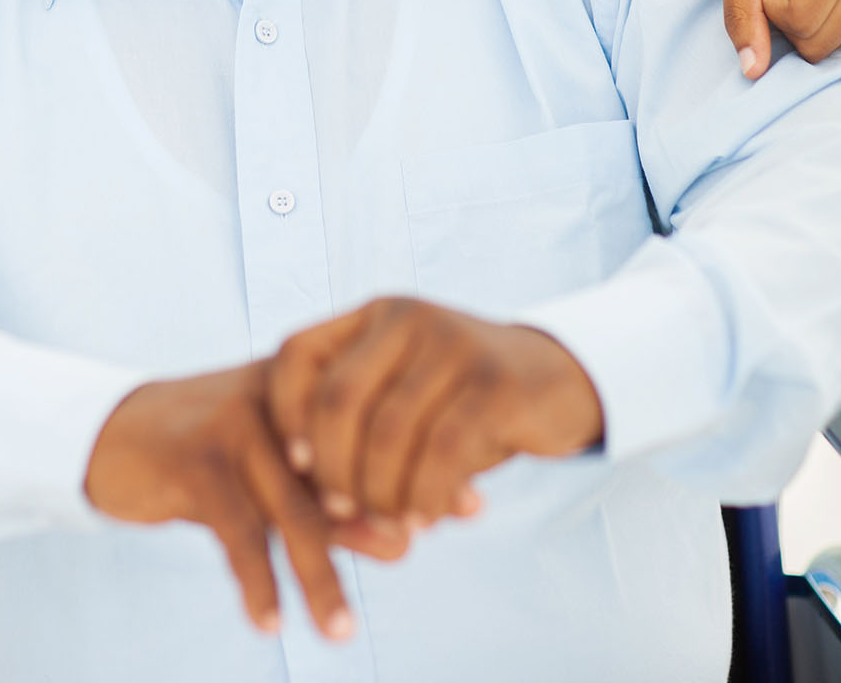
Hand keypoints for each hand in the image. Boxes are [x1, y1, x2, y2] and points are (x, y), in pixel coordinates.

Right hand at [85, 360, 409, 639]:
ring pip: (294, 509)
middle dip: (386, 512)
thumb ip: (337, 505)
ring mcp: (236, 427)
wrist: (117, 435)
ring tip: (342, 632)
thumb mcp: (278, 475)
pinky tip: (269, 622)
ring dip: (320, 574)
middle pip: (344, 468)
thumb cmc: (214, 459)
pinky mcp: (196, 461)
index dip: (420, 470)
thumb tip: (408, 545)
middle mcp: (277, 399)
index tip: (469, 507)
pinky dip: (256, 581)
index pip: (376, 432)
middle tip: (420, 548)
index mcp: (307, 391)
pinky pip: (237, 530)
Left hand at [266, 299, 602, 525]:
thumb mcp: (404, 400)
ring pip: (389, 432)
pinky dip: (425, 495)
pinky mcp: (494, 381)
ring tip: (392, 524)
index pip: (296, 354)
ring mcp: (453, 343)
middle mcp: (407, 318)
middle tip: (343, 513)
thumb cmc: (460, 404)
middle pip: (338, 399)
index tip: (297, 467)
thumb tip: (318, 507)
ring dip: (381, 494)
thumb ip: (359, 433)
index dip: (285, 415)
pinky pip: (443, 450)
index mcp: (373, 316)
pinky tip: (427, 518)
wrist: (554, 382)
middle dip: (332, 470)